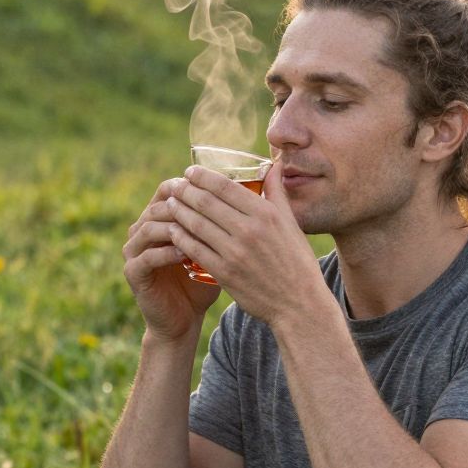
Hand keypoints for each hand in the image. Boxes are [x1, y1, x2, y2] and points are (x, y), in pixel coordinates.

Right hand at [123, 178, 222, 339]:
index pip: (168, 190)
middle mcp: (142, 229)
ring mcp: (134, 250)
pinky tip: (186, 255)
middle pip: (158, 205)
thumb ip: (226, 221)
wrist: (184, 318)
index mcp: (160, 218)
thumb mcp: (216, 247)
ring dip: (174, 226)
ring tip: (199, 228)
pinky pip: (147, 257)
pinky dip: (167, 254)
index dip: (190, 185)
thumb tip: (261, 191)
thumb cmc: (203, 280)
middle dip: (184, 204)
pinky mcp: (133, 272)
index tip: (216, 188)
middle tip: (207, 204)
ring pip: (149, 227)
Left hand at [167, 160, 324, 326]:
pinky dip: (181, 238)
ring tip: (169, 204)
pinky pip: (195, 250)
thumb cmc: (296, 261)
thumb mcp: (291, 223)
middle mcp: (249, 230)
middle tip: (173, 185)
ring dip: (179, 211)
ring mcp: (234, 253)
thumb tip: (274, 164)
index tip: (190, 171)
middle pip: (206, 203)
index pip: (225, 186)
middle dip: (185, 191)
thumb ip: (277, 192)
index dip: (203, 176)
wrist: (298, 304)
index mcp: (265, 214)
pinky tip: (173, 231)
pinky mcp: (224, 273)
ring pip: (196, 224)